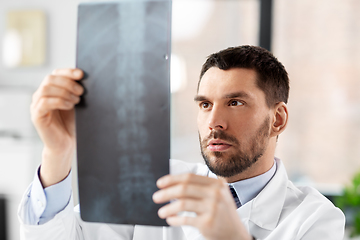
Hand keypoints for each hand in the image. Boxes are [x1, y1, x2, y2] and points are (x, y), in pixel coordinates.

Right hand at [31, 68, 83, 186]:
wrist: (67, 144)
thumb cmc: (72, 123)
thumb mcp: (76, 103)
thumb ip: (76, 91)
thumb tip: (84, 77)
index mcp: (51, 90)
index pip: (55, 73)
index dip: (68, 71)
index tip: (81, 74)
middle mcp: (41, 95)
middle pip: (50, 79)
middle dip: (68, 83)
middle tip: (81, 92)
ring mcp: (36, 105)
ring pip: (46, 89)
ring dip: (64, 92)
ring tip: (76, 101)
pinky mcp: (36, 116)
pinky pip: (44, 102)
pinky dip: (59, 101)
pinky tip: (69, 106)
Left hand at [152, 174, 251, 239]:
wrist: (236, 234)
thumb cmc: (222, 214)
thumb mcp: (217, 196)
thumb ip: (200, 187)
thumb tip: (173, 183)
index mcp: (217, 184)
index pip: (190, 177)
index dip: (172, 179)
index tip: (160, 183)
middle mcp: (216, 194)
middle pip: (184, 188)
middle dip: (166, 192)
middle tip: (156, 197)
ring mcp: (212, 208)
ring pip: (182, 204)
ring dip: (168, 208)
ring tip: (161, 212)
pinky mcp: (208, 222)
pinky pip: (185, 219)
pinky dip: (174, 219)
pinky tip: (170, 220)